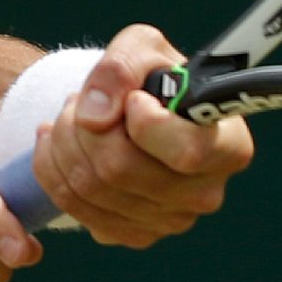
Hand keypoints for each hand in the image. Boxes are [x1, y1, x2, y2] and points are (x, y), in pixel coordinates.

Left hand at [33, 24, 253, 246]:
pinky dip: (53, 168)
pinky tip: (62, 143)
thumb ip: (121, 67)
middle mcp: (205, 192)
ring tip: (72, 115)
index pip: (186, 151)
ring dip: (64, 142)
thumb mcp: (142, 47)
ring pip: (89, 187)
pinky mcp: (134, 234)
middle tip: (81, 99)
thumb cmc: (152, 75)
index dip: (146, 123)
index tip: (134, 99)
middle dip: (82, 125)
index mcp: (228, 146)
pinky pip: (74, 206)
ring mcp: (170, 221)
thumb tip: (95, 116)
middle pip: (120, 169)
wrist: (136, 107)